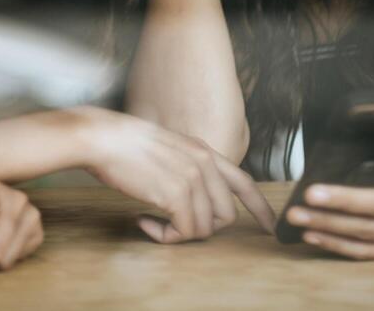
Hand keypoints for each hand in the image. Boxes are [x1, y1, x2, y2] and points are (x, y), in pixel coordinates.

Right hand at [72, 107, 275, 242]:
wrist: (103, 138)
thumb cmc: (123, 144)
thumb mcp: (167, 148)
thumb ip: (186, 167)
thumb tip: (189, 197)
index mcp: (203, 151)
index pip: (244, 182)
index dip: (260, 207)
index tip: (270, 226)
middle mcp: (204, 163)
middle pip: (226, 214)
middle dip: (204, 227)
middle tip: (174, 226)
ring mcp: (192, 178)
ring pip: (205, 228)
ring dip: (178, 233)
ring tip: (152, 220)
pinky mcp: (176, 195)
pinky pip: (183, 232)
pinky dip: (163, 236)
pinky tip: (143, 221)